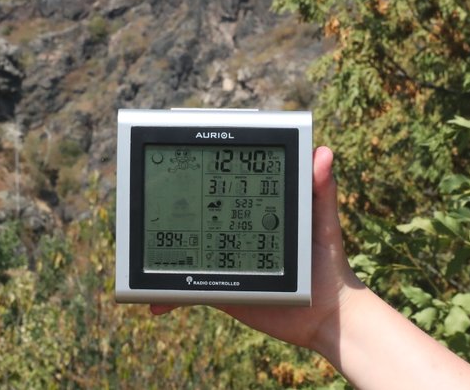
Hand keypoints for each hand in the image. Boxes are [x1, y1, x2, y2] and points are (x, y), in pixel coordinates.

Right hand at [150, 146, 363, 350]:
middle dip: (171, 210)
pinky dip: (169, 297)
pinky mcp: (221, 291)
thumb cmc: (330, 265)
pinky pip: (190, 291)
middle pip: (198, 217)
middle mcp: (235, 231)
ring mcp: (225, 261)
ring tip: (139, 248)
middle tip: (149, 200)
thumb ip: (321, 191)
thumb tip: (323, 152)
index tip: (183, 155)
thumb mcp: (323, 223)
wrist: (328, 318)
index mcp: (255, 210)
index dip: (204, 170)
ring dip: (163, 251)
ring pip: (187, 252)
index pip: (225, 187)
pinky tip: (155, 304)